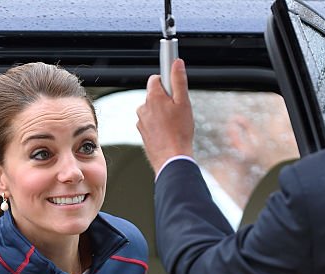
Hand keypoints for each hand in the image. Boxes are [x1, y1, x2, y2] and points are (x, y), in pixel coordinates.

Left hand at [136, 59, 194, 174]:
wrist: (172, 159)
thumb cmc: (179, 133)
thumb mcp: (183, 102)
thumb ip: (179, 80)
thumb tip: (176, 63)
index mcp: (153, 97)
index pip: (155, 79)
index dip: (166, 81)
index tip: (173, 85)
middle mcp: (143, 108)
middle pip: (154, 95)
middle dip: (165, 99)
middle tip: (177, 110)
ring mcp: (141, 121)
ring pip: (152, 110)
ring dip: (161, 113)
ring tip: (173, 124)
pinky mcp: (142, 133)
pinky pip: (150, 123)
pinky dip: (158, 125)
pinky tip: (168, 133)